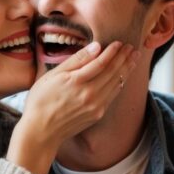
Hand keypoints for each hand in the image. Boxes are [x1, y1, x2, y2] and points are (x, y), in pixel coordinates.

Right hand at [6, 41, 139, 173]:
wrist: (40, 131)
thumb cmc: (41, 101)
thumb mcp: (52, 76)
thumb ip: (76, 60)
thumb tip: (96, 47)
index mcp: (77, 81)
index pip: (101, 62)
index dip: (112, 51)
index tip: (119, 43)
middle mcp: (89, 94)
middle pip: (113, 72)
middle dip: (124, 58)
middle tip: (132, 47)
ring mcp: (95, 106)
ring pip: (116, 83)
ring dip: (126, 69)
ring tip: (133, 58)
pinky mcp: (97, 115)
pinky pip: (113, 95)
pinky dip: (119, 83)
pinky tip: (123, 76)